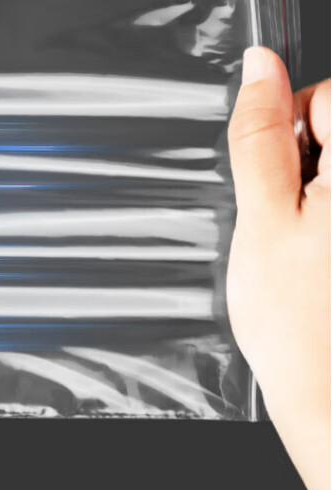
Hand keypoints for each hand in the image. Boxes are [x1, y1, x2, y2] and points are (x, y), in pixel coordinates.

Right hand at [227, 46, 329, 489]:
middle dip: (305, 164)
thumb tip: (260, 68)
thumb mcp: (262, 219)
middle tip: (288, 223)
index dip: (289, 130)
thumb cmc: (301, 326)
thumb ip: (260, 137)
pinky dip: (326, 223)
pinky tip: (323, 262)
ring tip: (306, 251)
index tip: (278, 177)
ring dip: (315, 197)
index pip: (330, 97)